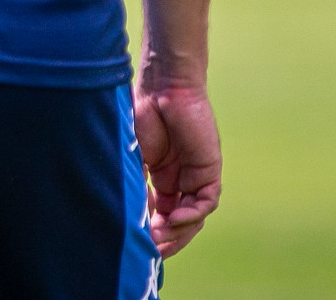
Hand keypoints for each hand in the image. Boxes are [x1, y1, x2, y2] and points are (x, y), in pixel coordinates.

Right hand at [134, 82, 220, 257]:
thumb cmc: (143, 111)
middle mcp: (180, 178)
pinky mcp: (209, 168)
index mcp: (161, 174)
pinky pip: (206, 201)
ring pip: (193, 216)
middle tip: (149, 250)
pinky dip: (191, 214)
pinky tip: (172, 217)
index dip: (150, 230)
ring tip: (158, 239)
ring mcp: (195, 174)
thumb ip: (134, 182)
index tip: (135, 241)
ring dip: (178, 231)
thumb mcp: (132, 154)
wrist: (163, 85)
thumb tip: (126, 214)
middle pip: (178, 220)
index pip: (160, 213)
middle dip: (165, 238)